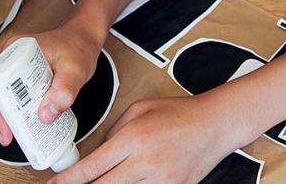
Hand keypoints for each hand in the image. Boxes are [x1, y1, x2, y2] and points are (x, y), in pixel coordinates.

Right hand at [0, 22, 104, 146]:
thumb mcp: (75, 69)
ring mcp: (15, 63)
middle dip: (1, 117)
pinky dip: (19, 107)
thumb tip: (46, 115)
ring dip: (10, 114)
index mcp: (15, 49)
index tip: (5, 129)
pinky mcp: (22, 71)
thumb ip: (64, 90)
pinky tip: (25, 122)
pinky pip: (15, 92)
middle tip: (9, 137)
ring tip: (17, 134)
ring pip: (5, 94)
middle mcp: (10, 55)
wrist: (85, 37)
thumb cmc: (79, 47)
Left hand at [50, 94, 248, 183]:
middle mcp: (145, 163)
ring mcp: (161, 180)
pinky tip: (126, 182)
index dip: (69, 179)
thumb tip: (99, 152)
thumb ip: (115, 131)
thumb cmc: (178, 113)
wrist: (216, 124)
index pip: (92, 166)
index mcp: (133, 139)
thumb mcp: (140, 109)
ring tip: (100, 181)